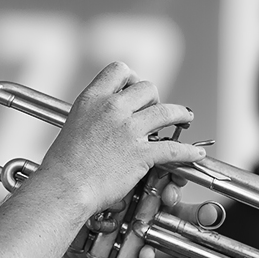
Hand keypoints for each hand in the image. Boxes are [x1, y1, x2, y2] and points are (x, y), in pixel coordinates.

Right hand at [38, 62, 206, 215]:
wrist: (65, 187)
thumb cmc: (63, 165)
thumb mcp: (74, 125)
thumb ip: (93, 115)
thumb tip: (106, 120)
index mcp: (92, 99)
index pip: (119, 70)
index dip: (131, 78)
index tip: (134, 89)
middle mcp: (112, 109)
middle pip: (146, 88)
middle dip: (154, 98)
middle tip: (155, 109)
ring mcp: (128, 130)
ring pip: (166, 112)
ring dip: (180, 114)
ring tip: (186, 117)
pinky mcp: (141, 154)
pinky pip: (173, 148)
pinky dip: (188, 151)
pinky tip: (195, 152)